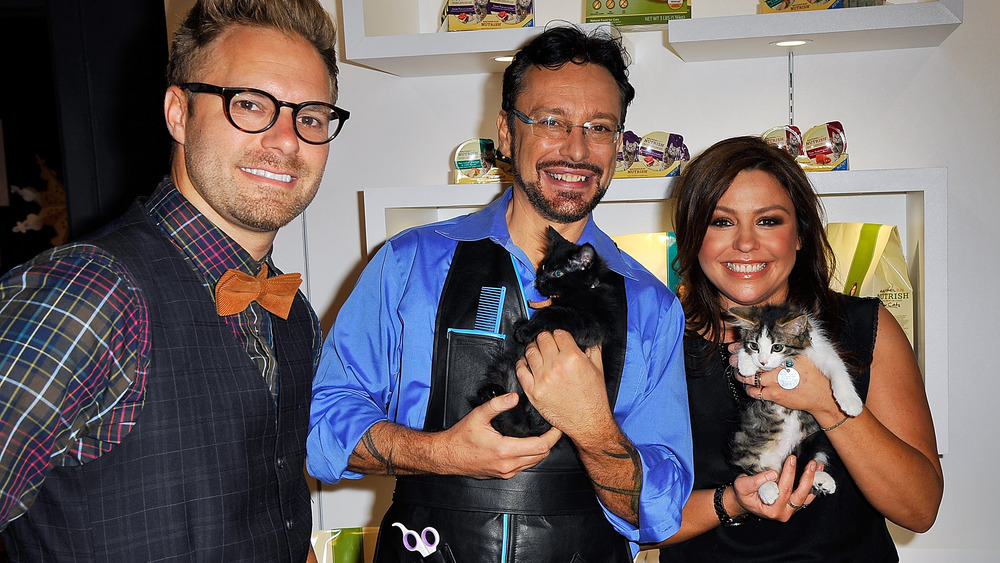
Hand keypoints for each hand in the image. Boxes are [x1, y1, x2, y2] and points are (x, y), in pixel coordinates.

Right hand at [437, 392, 561, 478]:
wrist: (447, 456)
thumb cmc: (461, 438)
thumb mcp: (478, 416)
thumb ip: (497, 405)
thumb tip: (514, 397)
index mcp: (505, 450)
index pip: (540, 446)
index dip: (553, 436)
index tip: (557, 427)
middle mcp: (508, 465)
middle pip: (542, 456)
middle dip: (550, 442)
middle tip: (553, 428)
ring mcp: (506, 472)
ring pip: (534, 463)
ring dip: (541, 450)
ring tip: (544, 435)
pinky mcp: (503, 475)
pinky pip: (525, 467)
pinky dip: (531, 456)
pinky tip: (528, 445)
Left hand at [515, 330, 612, 442]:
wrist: (588, 422)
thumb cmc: (594, 398)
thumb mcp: (598, 369)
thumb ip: (593, 349)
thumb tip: (587, 337)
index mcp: (573, 358)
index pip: (559, 333)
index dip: (559, 334)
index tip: (559, 338)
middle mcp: (556, 367)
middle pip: (542, 339)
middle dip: (546, 338)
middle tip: (548, 343)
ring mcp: (542, 379)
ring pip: (530, 351)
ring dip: (534, 348)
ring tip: (537, 351)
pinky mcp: (533, 392)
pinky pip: (520, 370)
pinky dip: (522, 364)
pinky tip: (526, 363)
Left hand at [729, 346, 839, 416]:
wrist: (821, 395)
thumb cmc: (813, 374)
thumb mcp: (803, 354)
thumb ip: (790, 344)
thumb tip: (780, 336)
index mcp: (785, 354)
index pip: (758, 348)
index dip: (744, 347)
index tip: (735, 346)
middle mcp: (778, 366)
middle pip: (751, 362)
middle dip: (740, 361)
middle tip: (733, 360)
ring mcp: (775, 381)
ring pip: (750, 378)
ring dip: (742, 376)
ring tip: (739, 374)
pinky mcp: (774, 395)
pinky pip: (755, 392)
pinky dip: (749, 389)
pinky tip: (749, 387)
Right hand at [732, 456, 822, 521]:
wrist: (745, 501)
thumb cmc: (743, 494)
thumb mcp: (742, 486)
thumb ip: (756, 480)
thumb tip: (774, 473)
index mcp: (772, 509)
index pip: (784, 490)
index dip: (789, 474)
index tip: (791, 459)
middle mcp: (784, 512)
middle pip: (800, 494)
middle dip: (807, 477)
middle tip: (811, 463)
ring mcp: (791, 510)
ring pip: (807, 496)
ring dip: (814, 480)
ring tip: (818, 466)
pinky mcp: (794, 505)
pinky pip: (807, 496)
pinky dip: (814, 484)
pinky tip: (818, 472)